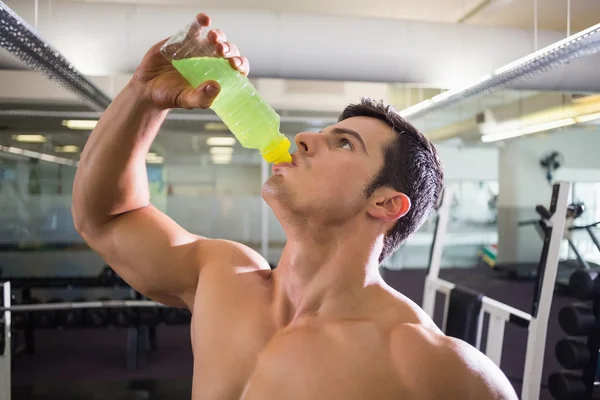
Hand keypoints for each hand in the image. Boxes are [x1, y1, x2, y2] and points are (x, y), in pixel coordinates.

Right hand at [131, 13, 248, 109]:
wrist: (148, 88)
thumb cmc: (171, 96)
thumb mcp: (187, 101)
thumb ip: (202, 98)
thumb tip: (216, 87)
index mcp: (219, 76)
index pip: (237, 68)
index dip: (240, 64)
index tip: (235, 65)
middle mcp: (212, 61)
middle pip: (228, 51)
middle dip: (228, 49)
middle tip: (222, 51)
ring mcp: (199, 49)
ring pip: (215, 38)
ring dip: (218, 35)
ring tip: (214, 38)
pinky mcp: (184, 40)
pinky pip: (195, 28)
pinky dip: (201, 22)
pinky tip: (204, 19)